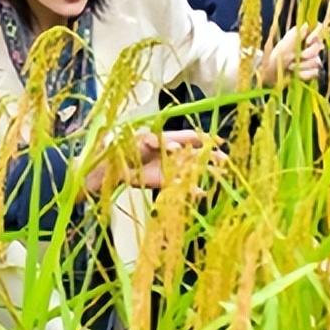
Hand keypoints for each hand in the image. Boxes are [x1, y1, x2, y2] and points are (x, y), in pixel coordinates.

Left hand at [84, 129, 213, 195]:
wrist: (105, 168)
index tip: (217, 141)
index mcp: (163, 139)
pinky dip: (190, 189)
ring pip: (190, 169)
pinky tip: (201, 193)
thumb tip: (177, 146)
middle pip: (193, 153)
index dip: (203, 139)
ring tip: (220, 175)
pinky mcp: (161, 181)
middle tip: (224, 160)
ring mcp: (165, 167)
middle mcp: (167, 153)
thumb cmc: (119, 149)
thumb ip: (158, 142)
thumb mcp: (139, 141)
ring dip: (204, 172)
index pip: (188, 136)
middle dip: (209, 156)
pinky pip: (179, 185)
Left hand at [258, 24, 324, 85]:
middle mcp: (311, 45)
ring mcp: (314, 58)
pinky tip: (296, 74)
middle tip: (299, 56)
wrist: (272, 73)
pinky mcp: (313, 70)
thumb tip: (306, 25)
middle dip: (309, 52)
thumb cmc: (277, 56)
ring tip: (290, 66)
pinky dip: (305, 74)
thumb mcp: (284, 44)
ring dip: (303, 65)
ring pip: (317, 60)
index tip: (308, 41)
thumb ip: (296, 35)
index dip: (317, 33)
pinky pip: (315, 71)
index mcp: (304, 34)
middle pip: (319, 45)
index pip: (319, 27)